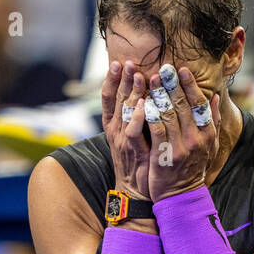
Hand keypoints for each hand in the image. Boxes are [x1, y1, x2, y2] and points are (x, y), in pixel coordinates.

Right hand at [101, 60, 150, 199]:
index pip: (109, 98)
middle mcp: (115, 132)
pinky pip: (133, 132)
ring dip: (130, 93)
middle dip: (121, 80)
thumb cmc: (139, 161)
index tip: (117, 63)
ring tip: (137, 74)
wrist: (138, 192)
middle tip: (128, 62)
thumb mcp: (134, 136)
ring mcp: (123, 142)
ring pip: (124, 113)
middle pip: (116, 100)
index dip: (111, 80)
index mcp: (114, 126)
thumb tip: (145, 93)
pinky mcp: (134, 152)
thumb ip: (136, 116)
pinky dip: (137, 117)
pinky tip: (143, 104)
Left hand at [143, 65, 220, 203]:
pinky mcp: (163, 155)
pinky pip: (155, 129)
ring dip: (159, 94)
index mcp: (208, 134)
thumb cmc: (194, 167)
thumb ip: (214, 121)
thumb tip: (215, 97)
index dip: (190, 86)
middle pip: (183, 105)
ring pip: (168, 114)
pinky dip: (149, 113)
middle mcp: (196, 139)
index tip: (182, 69)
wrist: (180, 195)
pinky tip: (143, 101)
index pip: (200, 104)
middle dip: (173, 84)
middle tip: (164, 68)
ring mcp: (180, 147)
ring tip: (151, 79)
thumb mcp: (210, 146)